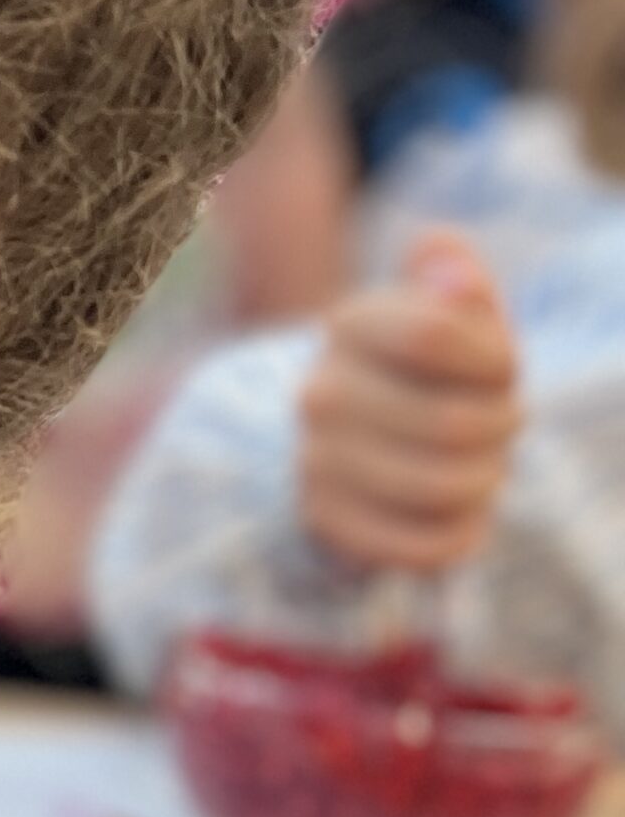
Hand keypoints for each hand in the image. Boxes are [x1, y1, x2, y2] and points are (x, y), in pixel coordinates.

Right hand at [297, 232, 521, 571]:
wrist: (370, 443)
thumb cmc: (437, 373)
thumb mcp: (457, 316)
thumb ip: (456, 279)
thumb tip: (452, 270)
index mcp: (349, 323)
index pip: (435, 335)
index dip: (495, 360)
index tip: (501, 369)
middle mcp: (318, 392)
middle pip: (453, 424)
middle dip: (502, 428)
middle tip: (499, 425)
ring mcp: (314, 462)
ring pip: (444, 487)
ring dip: (487, 481)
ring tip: (479, 467)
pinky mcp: (325, 524)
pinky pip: (425, 546)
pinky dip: (462, 533)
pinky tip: (455, 513)